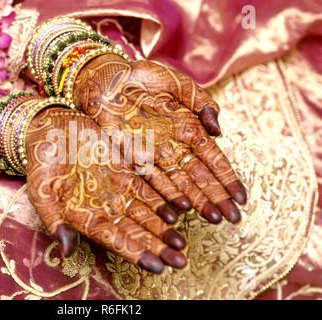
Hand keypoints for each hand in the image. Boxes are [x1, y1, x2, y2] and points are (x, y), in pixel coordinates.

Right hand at [25, 107, 187, 273]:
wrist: (49, 128)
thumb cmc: (40, 160)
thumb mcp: (40, 190)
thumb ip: (53, 219)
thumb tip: (67, 250)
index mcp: (85, 215)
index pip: (114, 239)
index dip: (136, 253)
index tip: (157, 267)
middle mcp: (105, 205)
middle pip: (136, 230)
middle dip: (158, 246)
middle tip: (180, 261)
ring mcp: (117, 186)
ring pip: (147, 211)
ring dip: (165, 227)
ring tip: (183, 243)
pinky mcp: (126, 167)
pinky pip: (150, 185)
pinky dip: (165, 197)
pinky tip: (181, 208)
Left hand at [73, 54, 246, 223]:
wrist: (108, 77)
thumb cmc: (145, 77)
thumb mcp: (180, 84)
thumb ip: (201, 102)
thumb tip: (219, 130)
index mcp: (189, 128)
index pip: (213, 159)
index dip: (227, 178)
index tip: (241, 198)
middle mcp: (174, 145)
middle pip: (200, 176)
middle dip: (217, 197)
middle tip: (234, 218)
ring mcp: (154, 152)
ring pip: (180, 182)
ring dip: (196, 201)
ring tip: (213, 219)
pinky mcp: (133, 155)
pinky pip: (152, 177)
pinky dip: (166, 192)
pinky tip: (180, 208)